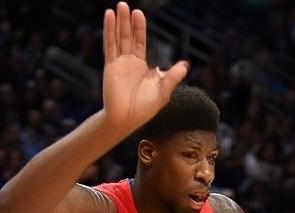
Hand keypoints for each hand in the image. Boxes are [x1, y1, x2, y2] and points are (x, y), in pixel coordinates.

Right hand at [101, 3, 187, 132]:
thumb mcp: (163, 91)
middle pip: (128, 36)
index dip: (139, 28)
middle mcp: (129, 62)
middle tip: (125, 5)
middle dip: (127, 21)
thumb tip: (185, 65)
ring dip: (118, 22)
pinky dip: (109, 31)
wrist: (127, 119)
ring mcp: (119, 63)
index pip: (140, 42)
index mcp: (141, 66)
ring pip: (119, 38)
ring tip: (119, 6)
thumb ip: (172, 77)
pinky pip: (110, 45)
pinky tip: (109, 17)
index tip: (138, 14)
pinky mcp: (111, 66)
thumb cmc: (144, 109)